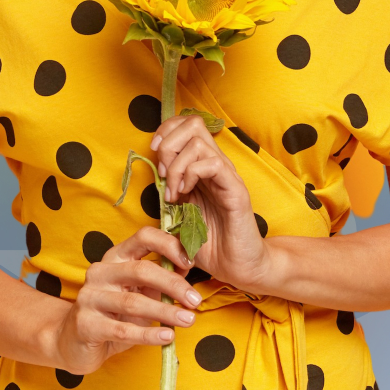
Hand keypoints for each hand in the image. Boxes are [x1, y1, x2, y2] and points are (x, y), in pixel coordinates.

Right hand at [55, 226, 203, 374]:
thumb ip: (160, 280)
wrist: (75, 342)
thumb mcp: (139, 293)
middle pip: (142, 270)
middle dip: (173, 285)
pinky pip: (123, 330)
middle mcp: (100, 272)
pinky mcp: (86, 324)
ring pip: (133, 302)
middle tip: (195, 301)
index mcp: (115, 257)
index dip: (169, 245)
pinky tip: (167, 337)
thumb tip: (187, 267)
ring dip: (165, 312)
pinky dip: (149, 334)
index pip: (143, 237)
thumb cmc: (114, 314)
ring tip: (188, 320)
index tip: (191, 262)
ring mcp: (90, 297)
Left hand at [150, 114, 272, 291]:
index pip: (187, 125)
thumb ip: (168, 193)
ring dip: (176, 166)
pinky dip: (191, 175)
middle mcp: (215, 165)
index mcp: (202, 167)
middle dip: (168, 144)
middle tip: (163, 175)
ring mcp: (226, 176)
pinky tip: (185, 195)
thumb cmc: (209, 244)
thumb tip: (153, 175)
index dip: (166, 131)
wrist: (236, 266)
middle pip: (193, 124)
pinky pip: (213, 164)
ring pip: (198, 142)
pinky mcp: (235, 190)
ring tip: (173, 193)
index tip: (154, 155)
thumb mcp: (178, 215)